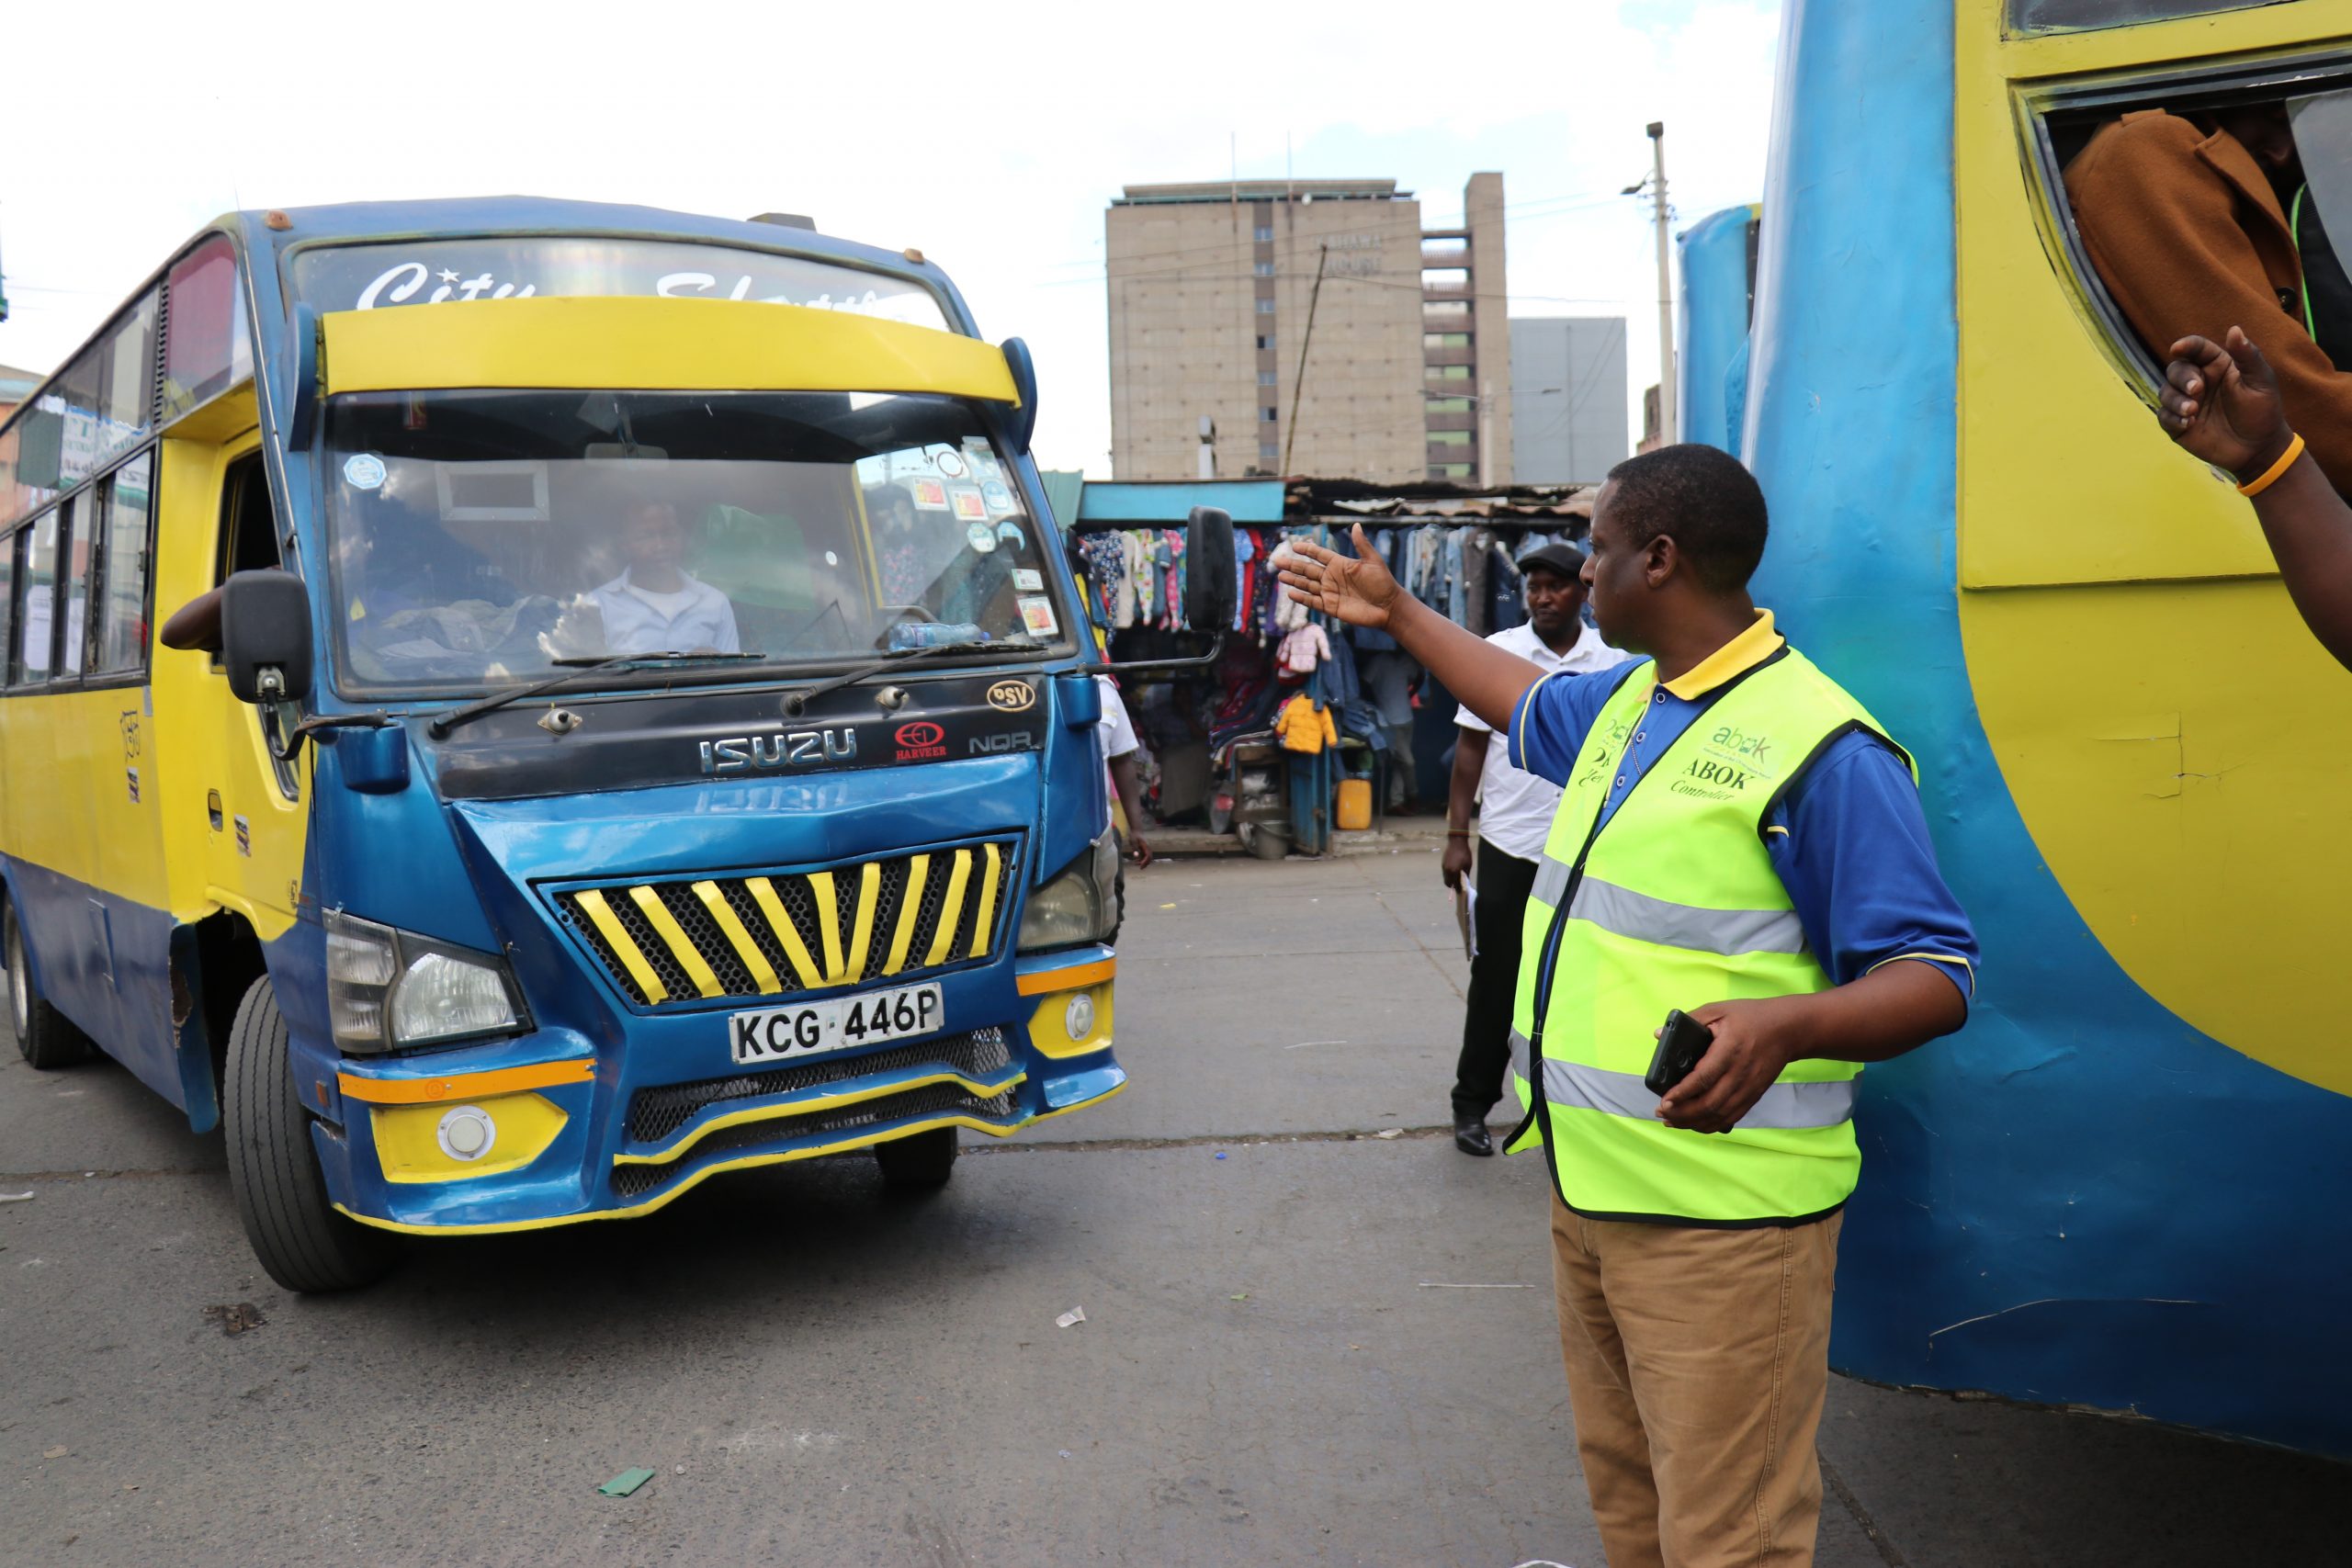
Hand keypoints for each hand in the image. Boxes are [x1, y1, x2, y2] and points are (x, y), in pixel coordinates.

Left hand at [1126, 835, 1153, 868]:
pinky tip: (1136, 861)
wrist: (1136, 830)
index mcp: (1146, 846)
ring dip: (1143, 862)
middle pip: (1149, 858)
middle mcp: (1147, 848)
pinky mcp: (1144, 848)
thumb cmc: (1134, 835)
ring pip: (1147, 857)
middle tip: (1140, 868)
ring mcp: (1146, 848)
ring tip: (1135, 864)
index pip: (1148, 856)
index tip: (1141, 866)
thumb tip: (1136, 856)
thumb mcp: (1133, 842)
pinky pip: (1144, 855)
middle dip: (1145, 863)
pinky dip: (1141, 859)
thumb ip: (1135, 849)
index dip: (1145, 862)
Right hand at [1274, 524, 1403, 629]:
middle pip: (1308, 570)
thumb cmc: (1383, 582)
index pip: (1319, 555)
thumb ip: (1361, 544)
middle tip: (1277, 561)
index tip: (1294, 546)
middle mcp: (1332, 577)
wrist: (1389, 607)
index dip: (1307, 550)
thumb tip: (1356, 525)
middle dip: (1293, 565)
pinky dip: (1302, 598)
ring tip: (1280, 576)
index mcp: (1340, 564)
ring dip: (1294, 581)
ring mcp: (1330, 592)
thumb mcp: (1373, 561)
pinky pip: (1313, 602)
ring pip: (1307, 585)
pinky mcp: (1331, 607)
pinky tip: (1291, 593)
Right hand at [1441, 836, 1471, 888]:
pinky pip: (1445, 872)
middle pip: (1447, 883)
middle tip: (1457, 884)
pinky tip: (1453, 870)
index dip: (1458, 889)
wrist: (1457, 842)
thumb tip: (1465, 882)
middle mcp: (1447, 871)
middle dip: (1452, 885)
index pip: (1455, 884)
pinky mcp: (1442, 863)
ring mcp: (1444, 867)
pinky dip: (1448, 873)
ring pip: (1445, 877)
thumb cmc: (1464, 853)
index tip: (1460, 891)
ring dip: (1450, 879)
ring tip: (1456, 877)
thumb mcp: (1468, 865)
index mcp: (1454, 872)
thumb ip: (1465, 874)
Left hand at [1656, 998, 1799, 1133]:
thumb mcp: (1718, 1010)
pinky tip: (1694, 1123)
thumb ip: (1688, 1021)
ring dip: (1693, 1122)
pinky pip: (1731, 1118)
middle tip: (1661, 1111)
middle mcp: (1740, 1073)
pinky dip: (1710, 1125)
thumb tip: (1658, 1034)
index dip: (1682, 1092)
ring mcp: (1749, 1088)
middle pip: (1710, 1103)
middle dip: (1682, 1113)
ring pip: (1719, 1115)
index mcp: (1730, 1050)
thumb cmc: (1750, 1017)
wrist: (1787, 1030)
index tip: (1664, 1099)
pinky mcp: (1753, 1096)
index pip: (1703, 1078)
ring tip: (1672, 1120)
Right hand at [2160, 328, 2292, 479]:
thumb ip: (2247, 355)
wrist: (2258, 448)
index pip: (2196, 348)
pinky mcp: (2177, 424)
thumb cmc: (2263, 411)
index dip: (2185, 345)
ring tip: (2193, 412)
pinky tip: (2188, 424)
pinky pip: (2164, 415)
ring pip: (2165, 392)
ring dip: (2176, 400)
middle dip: (2181, 378)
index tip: (2178, 348)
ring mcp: (2186, 403)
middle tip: (2196, 390)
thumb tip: (2234, 329)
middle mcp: (2198, 381)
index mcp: (2217, 365)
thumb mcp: (2261, 381)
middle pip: (2175, 369)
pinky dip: (2172, 418)